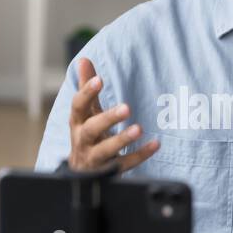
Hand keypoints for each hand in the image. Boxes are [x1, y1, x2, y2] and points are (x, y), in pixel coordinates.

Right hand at [67, 57, 160, 171]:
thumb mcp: (85, 113)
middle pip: (92, 129)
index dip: (86, 92)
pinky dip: (139, 155)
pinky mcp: (108, 171)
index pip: (78, 105)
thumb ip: (86, 88)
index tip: (99, 79)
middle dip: (108, 118)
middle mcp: (82, 140)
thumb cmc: (86, 135)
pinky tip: (155, 144)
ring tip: (139, 128)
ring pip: (106, 150)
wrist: (81, 173)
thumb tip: (84, 60)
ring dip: (122, 139)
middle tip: (127, 107)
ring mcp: (94, 157)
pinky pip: (124, 164)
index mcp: (77, 122)